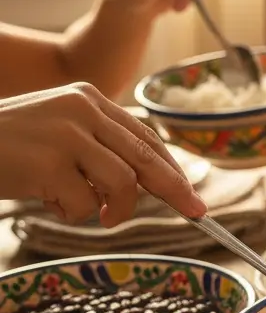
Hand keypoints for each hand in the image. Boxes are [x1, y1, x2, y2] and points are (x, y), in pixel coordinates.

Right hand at [0, 83, 207, 225]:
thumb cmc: (8, 145)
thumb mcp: (59, 133)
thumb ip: (99, 148)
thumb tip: (149, 184)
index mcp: (89, 98)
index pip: (144, 137)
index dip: (172, 169)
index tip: (193, 195)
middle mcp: (82, 109)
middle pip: (146, 158)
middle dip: (175, 190)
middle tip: (198, 214)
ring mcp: (66, 134)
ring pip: (123, 183)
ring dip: (115, 209)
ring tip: (94, 213)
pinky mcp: (48, 162)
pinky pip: (85, 202)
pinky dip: (72, 212)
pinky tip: (46, 200)